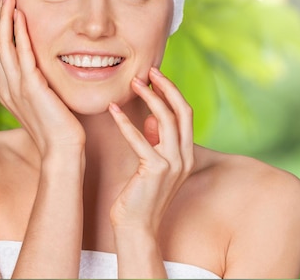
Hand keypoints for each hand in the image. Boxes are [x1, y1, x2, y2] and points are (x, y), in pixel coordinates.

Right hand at [0, 0, 84, 156]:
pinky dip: (19, 33)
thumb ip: (38, 86)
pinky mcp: (31, 88)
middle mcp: (6, 88)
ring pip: (3, 45)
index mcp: (8, 91)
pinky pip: (21, 55)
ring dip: (5, 18)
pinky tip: (20, 16)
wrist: (63, 150)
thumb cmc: (59, 128)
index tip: (6, 7)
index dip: (0, 28)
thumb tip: (43, 73)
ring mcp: (16, 88)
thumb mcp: (44, 102)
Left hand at [108, 67, 194, 234]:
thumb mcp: (153, 165)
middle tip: (149, 70)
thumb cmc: (140, 196)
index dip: (172, 92)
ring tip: (132, 83)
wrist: (137, 228)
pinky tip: (112, 110)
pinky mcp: (155, 170)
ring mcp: (172, 164)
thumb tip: (154, 119)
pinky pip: (141, 139)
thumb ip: (156, 142)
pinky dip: (125, 122)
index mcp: (186, 153)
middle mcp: (184, 156)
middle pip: (183, 111)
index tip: (157, 76)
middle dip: (167, 87)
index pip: (185, 114)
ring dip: (149, 97)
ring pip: (166, 120)